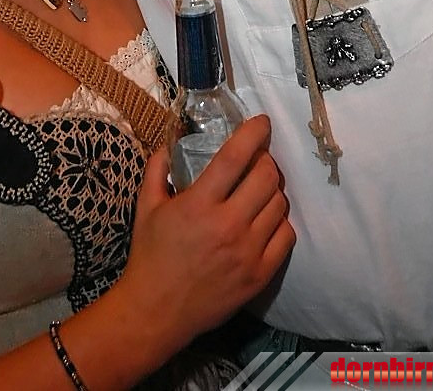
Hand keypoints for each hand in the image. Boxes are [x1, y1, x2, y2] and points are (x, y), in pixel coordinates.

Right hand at [118, 115, 294, 347]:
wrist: (156, 311)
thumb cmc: (150, 255)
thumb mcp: (146, 206)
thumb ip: (157, 168)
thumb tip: (168, 141)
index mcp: (199, 204)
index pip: (235, 157)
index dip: (254, 133)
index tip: (262, 122)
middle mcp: (228, 225)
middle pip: (267, 176)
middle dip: (265, 160)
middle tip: (256, 161)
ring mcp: (248, 252)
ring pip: (280, 204)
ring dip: (272, 190)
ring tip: (259, 191)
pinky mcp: (260, 275)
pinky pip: (286, 236)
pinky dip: (280, 221)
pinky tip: (265, 220)